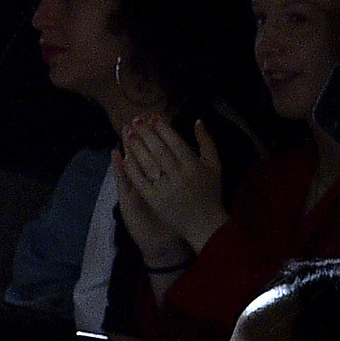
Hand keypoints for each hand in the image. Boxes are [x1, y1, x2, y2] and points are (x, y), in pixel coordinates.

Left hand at [116, 115, 227, 253]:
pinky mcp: (156, 201)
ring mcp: (166, 189)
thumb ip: (206, 142)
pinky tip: (125, 158)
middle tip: (136, 120)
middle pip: (159, 150)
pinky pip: (141, 182)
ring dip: (137, 148)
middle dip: (146, 134)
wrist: (204, 223)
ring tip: (128, 133)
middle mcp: (179, 175)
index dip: (163, 129)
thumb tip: (197, 121)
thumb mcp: (215, 165)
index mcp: (194, 165)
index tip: (153, 117)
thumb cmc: (210, 192)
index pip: (175, 142)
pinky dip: (133, 169)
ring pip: (149, 164)